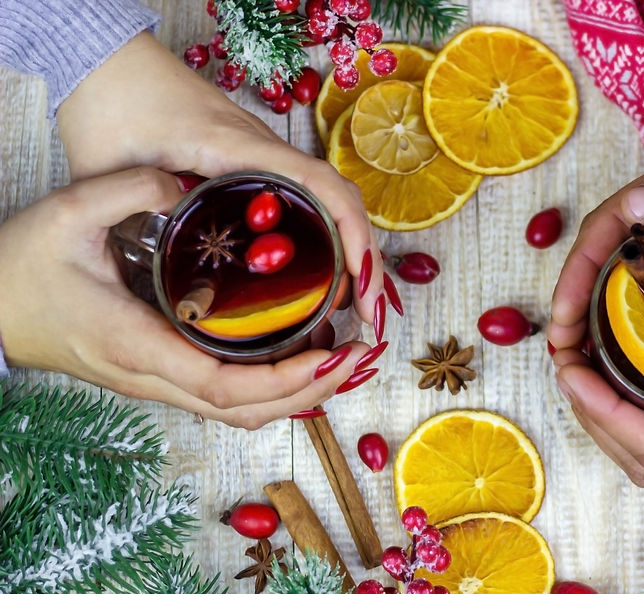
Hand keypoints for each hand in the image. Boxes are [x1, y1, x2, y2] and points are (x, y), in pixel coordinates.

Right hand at [0, 168, 369, 428]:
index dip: (284, 380)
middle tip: (356, 358)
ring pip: (236, 411)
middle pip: (243, 411)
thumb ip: (125, 190)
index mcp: (136, 346)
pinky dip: (270, 386)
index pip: (223, 385)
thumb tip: (183, 182)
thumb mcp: (65, 215)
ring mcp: (156, 383)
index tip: (330, 356)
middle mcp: (152, 377)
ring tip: (340, 358)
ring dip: (294, 394)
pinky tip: (297, 356)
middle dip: (308, 392)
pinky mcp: (159, 374)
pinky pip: (224, 396)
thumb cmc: (20, 267)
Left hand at [56, 32, 383, 327]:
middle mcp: (264, 152)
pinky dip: (330, 238)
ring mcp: (263, 159)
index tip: (363, 283)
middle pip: (342, 202)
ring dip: (352, 252)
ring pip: (331, 204)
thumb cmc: (109, 104)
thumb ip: (128, 220)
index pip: (322, 187)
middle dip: (366, 260)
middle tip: (369, 315)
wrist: (106, 61)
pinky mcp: (254, 166)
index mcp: (239, 149)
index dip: (352, 236)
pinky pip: (309, 202)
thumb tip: (147, 280)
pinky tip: (323, 275)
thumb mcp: (109, 171)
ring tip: (357, 303)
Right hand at [548, 137, 643, 352]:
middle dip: (578, 295)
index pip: (609, 220)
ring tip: (584, 353)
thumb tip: (632, 199)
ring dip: (598, 307)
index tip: (564, 320)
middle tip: (565, 348)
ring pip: (626, 266)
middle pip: (609, 245)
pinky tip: (626, 342)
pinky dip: (630, 311)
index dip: (578, 269)